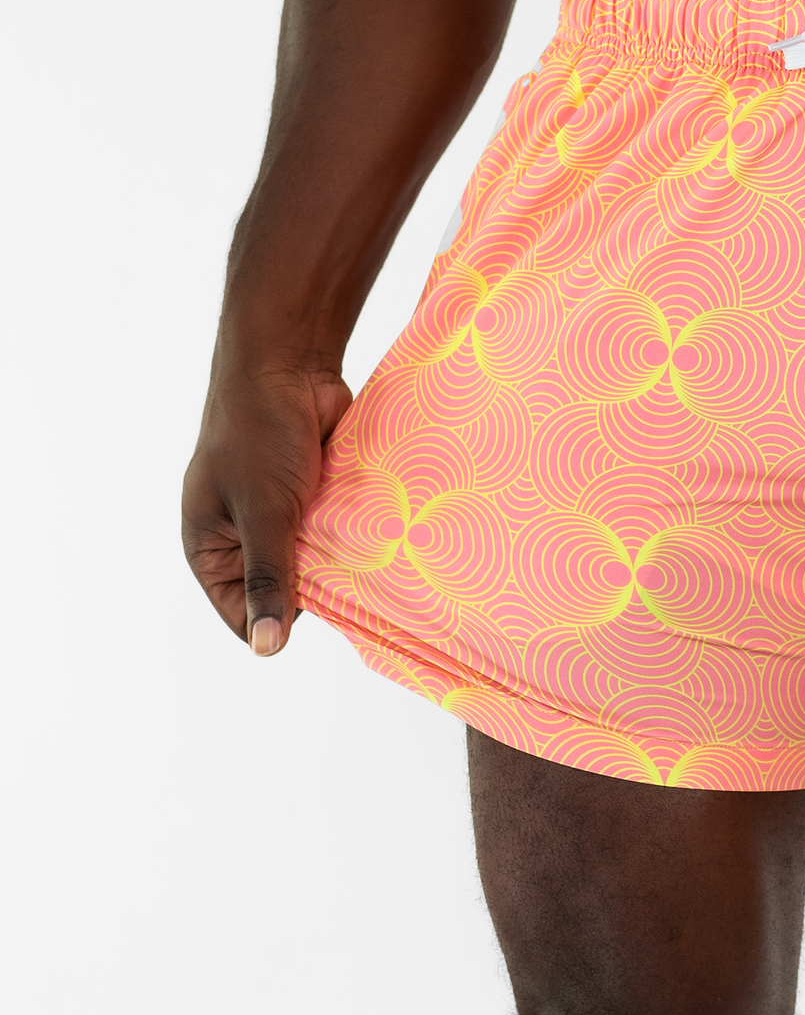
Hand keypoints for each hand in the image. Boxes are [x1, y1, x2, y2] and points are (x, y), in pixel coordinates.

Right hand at [181, 359, 353, 654]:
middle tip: (356, 593)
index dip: (278, 622)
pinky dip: (356, 537)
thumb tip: (267, 648)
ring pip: (317, 562)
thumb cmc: (259, 436)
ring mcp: (282, 517)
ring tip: (374, 571)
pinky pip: (338, 533)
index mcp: (210, 548)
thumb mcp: (263, 513)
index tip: (323, 618)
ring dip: (340, 563)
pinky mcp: (317, 497)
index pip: (243, 612)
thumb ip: (269, 577)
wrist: (289, 366)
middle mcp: (244, 538)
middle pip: (284, 590)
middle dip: (316, 590)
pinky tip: (385, 546)